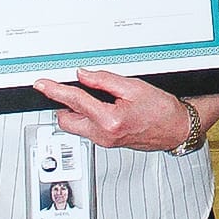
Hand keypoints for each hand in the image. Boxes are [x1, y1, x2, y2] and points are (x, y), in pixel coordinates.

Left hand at [34, 69, 204, 151]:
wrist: (176, 128)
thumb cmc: (161, 110)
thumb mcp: (133, 87)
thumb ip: (104, 80)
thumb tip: (83, 76)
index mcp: (109, 120)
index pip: (74, 101)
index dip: (56, 90)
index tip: (43, 85)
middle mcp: (103, 135)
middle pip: (66, 120)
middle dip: (64, 104)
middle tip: (67, 89)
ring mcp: (104, 141)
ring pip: (76, 125)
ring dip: (77, 111)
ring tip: (92, 97)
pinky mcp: (107, 142)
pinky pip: (87, 128)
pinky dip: (88, 116)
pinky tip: (101, 106)